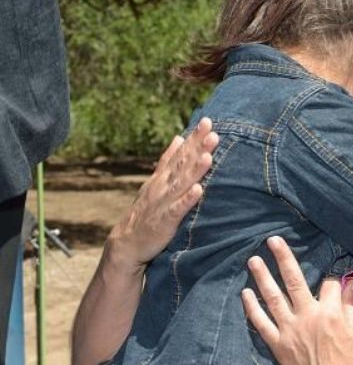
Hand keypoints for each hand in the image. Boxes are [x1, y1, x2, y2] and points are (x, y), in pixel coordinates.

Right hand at [106, 117, 218, 272]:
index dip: (193, 138)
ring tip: (208, 156)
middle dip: (197, 148)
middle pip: (182, 164)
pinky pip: (177, 209)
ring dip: (195, 170)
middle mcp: (163, 186)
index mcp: (163, 177)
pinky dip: (187, 200)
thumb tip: (179, 138)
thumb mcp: (156, 182)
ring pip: (181, 183)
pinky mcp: (164, 221)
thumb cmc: (148, 211)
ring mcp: (163, 203)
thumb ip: (169, 161)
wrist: (127, 243)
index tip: (207, 121)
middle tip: (212, 132)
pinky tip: (198, 190)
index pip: (180, 153)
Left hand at [242, 236, 352, 364]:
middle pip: (294, 280)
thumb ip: (351, 305)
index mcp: (330, 312)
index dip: (333, 280)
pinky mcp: (277, 343)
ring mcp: (289, 329)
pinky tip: (245, 293)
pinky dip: (251, 308)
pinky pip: (260, 323)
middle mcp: (307, 316)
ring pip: (272, 297)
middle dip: (283, 258)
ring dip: (262, 277)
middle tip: (272, 240)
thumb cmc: (348, 359)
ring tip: (254, 260)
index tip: (334, 282)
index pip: (329, 284)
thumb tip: (352, 282)